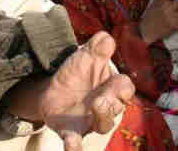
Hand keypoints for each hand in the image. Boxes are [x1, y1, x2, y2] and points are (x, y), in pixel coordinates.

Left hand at [39, 32, 134, 150]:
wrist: (52, 89)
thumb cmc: (77, 73)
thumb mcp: (85, 56)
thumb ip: (97, 47)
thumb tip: (105, 38)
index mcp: (111, 87)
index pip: (125, 88)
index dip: (122, 87)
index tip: (117, 82)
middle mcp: (105, 107)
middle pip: (116, 108)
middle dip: (110, 103)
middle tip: (101, 98)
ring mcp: (90, 121)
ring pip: (103, 125)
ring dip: (101, 118)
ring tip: (95, 108)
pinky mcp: (72, 132)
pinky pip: (76, 142)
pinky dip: (74, 146)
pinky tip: (72, 147)